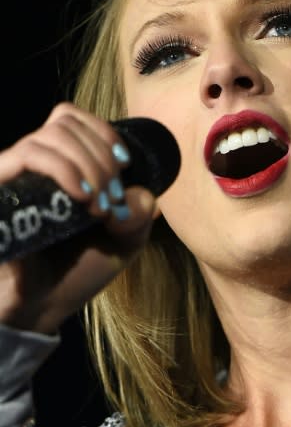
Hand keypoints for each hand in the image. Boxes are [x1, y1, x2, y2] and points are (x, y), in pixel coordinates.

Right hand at [0, 103, 156, 333]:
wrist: (40, 308)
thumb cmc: (76, 273)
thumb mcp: (123, 244)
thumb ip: (138, 216)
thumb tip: (140, 194)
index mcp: (60, 166)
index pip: (74, 119)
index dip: (103, 132)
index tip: (125, 164)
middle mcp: (34, 164)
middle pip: (66, 120)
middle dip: (102, 156)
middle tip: (112, 197)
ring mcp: (15, 174)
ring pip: (51, 135)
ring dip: (88, 164)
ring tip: (99, 205)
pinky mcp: (0, 186)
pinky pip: (28, 155)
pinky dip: (64, 169)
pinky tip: (82, 197)